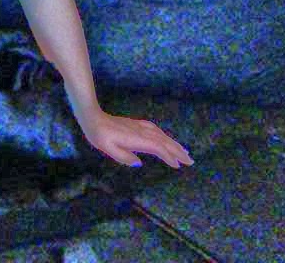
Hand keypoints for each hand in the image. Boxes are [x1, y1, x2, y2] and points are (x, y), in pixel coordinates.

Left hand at [76, 108, 193, 168]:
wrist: (93, 118)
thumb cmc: (99, 135)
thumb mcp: (107, 149)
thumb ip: (124, 157)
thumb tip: (139, 163)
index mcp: (135, 139)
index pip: (157, 147)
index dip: (168, 156)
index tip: (177, 166)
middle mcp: (141, 132)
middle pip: (164, 141)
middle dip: (178, 151)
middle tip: (190, 162)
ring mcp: (140, 127)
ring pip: (162, 136)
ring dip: (174, 144)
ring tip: (185, 153)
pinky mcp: (138, 125)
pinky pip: (156, 131)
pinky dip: (166, 137)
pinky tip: (168, 141)